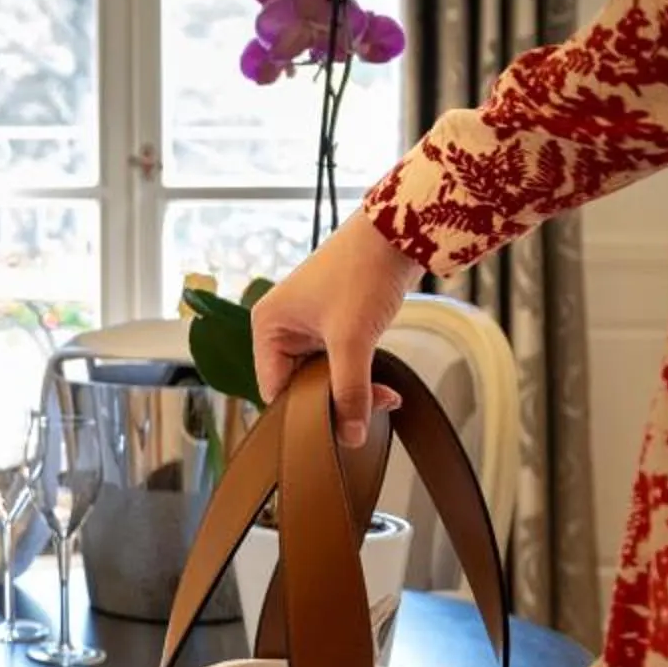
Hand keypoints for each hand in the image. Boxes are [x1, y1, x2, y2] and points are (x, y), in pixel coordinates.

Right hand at [249, 210, 423, 445]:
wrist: (400, 230)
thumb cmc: (363, 272)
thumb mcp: (353, 339)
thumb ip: (350, 391)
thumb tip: (351, 436)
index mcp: (267, 327)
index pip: (274, 389)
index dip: (303, 412)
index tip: (335, 428)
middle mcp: (282, 326)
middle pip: (300, 385)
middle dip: (334, 400)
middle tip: (368, 410)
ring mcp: (310, 323)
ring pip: (324, 375)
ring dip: (352, 388)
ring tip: (383, 397)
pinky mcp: (336, 320)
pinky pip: (341, 360)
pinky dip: (361, 373)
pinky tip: (382, 384)